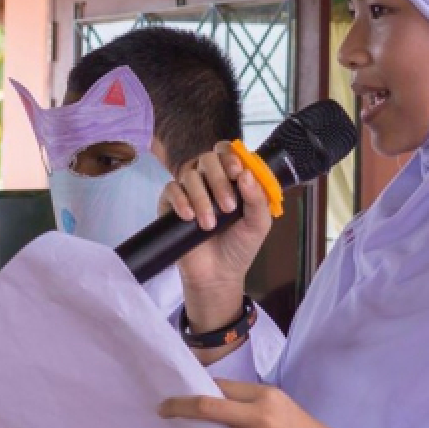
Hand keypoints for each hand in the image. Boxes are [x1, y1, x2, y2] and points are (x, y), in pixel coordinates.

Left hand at [158, 380, 371, 427]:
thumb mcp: (284, 408)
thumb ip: (253, 404)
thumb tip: (215, 403)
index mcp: (266, 395)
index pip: (220, 386)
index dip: (196, 389)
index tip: (180, 395)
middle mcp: (259, 415)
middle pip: (204, 405)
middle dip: (177, 407)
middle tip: (163, 411)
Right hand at [163, 144, 274, 330]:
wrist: (217, 275)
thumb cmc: (239, 248)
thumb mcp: (258, 223)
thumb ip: (257, 198)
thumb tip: (246, 174)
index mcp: (232, 180)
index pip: (227, 153)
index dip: (231, 157)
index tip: (237, 173)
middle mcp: (209, 181)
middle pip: (207, 159)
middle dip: (219, 180)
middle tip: (228, 207)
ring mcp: (189, 192)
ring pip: (189, 175)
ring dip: (202, 198)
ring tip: (209, 224)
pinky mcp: (170, 206)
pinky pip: (170, 189)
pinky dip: (180, 200)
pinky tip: (188, 216)